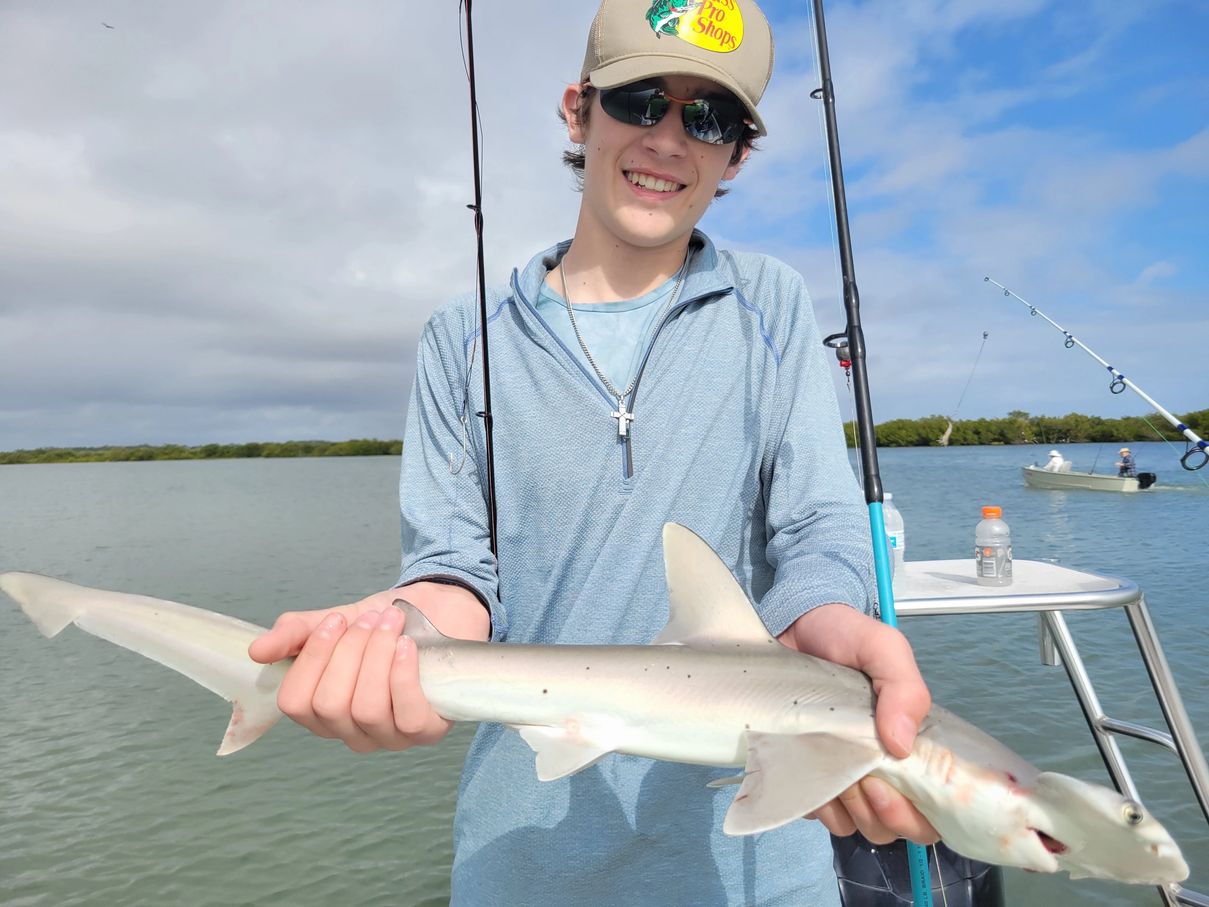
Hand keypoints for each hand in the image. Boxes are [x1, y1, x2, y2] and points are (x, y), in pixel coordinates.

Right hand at [249, 582, 485, 752]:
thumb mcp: (336, 621)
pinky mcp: (427, 731)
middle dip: (350, 652)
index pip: (295, 703)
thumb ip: (297, 634)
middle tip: (371, 620)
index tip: (335, 620)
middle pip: (330, 704)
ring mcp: (389, 737)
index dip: (312, 659)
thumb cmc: (384, 624)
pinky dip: (403, 675)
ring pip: (367, 708)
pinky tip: (407, 647)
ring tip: (391, 624)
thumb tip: (257, 651)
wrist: (439, 610)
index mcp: (322, 712)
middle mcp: (352, 732)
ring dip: (377, 656)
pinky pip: (407, 715)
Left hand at [778, 604, 939, 844]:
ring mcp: (840, 775)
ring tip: (831, 766)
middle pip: (891, 828)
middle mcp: (879, 769)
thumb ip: (904, 689)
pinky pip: (813, 812)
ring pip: (853, 826)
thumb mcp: (883, 649)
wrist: (790, 625)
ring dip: (846, 808)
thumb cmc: (843, 636)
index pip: (930, 810)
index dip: (914, 815)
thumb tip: (901, 745)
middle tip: (862, 778)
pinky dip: (813, 801)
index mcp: (909, 746)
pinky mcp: (805, 774)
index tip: (886, 785)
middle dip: (880, 813)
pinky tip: (806, 767)